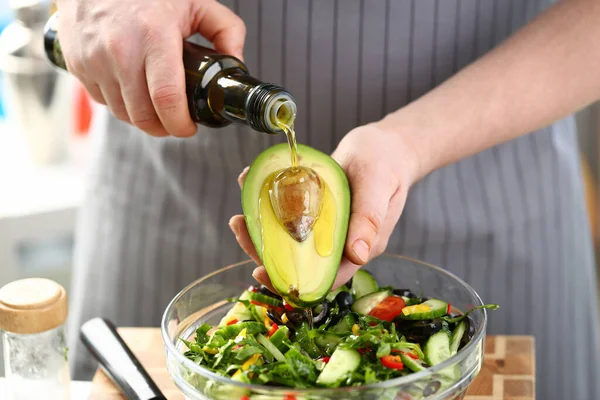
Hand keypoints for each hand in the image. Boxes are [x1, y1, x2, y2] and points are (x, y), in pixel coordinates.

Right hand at [56, 0, 245, 136]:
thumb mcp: (195, 2)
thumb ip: (226, 30)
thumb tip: (237, 64)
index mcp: (153, 36)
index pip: (166, 98)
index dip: (180, 124)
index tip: (189, 128)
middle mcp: (120, 50)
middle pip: (143, 115)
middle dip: (164, 128)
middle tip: (176, 122)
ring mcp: (94, 59)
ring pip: (122, 113)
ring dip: (142, 119)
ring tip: (156, 107)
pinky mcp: (78, 65)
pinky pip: (102, 101)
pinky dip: (120, 104)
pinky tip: (133, 90)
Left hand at [228, 123, 419, 291]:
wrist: (386, 146)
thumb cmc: (386, 163)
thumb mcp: (377, 186)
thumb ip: (369, 219)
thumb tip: (358, 256)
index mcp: (358, 247)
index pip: (322, 277)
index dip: (290, 280)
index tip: (260, 270)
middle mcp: (338, 243)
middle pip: (298, 261)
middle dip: (265, 252)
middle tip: (240, 226)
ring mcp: (325, 229)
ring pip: (289, 242)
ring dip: (261, 231)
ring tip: (240, 213)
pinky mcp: (315, 212)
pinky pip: (289, 217)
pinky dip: (268, 207)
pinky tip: (252, 186)